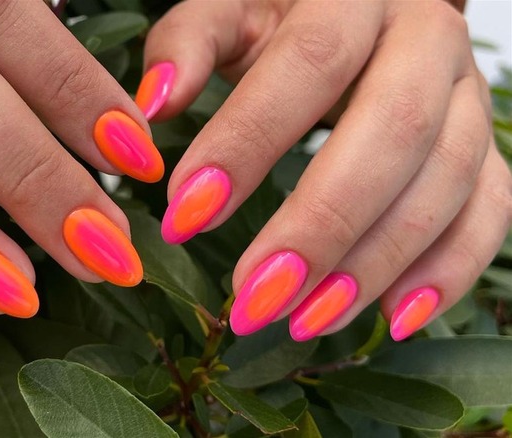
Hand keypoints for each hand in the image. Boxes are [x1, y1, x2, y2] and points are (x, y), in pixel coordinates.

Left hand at [137, 0, 511, 340]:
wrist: (365, 15)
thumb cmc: (281, 19)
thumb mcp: (229, 12)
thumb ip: (188, 43)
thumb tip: (155, 104)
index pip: (308, 64)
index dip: (247, 142)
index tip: (185, 216)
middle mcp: (428, 38)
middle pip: (392, 130)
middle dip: (320, 224)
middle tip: (253, 296)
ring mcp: (468, 97)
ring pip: (447, 180)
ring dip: (376, 262)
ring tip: (304, 320)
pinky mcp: (487, 148)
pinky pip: (489, 211)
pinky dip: (448, 271)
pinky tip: (390, 317)